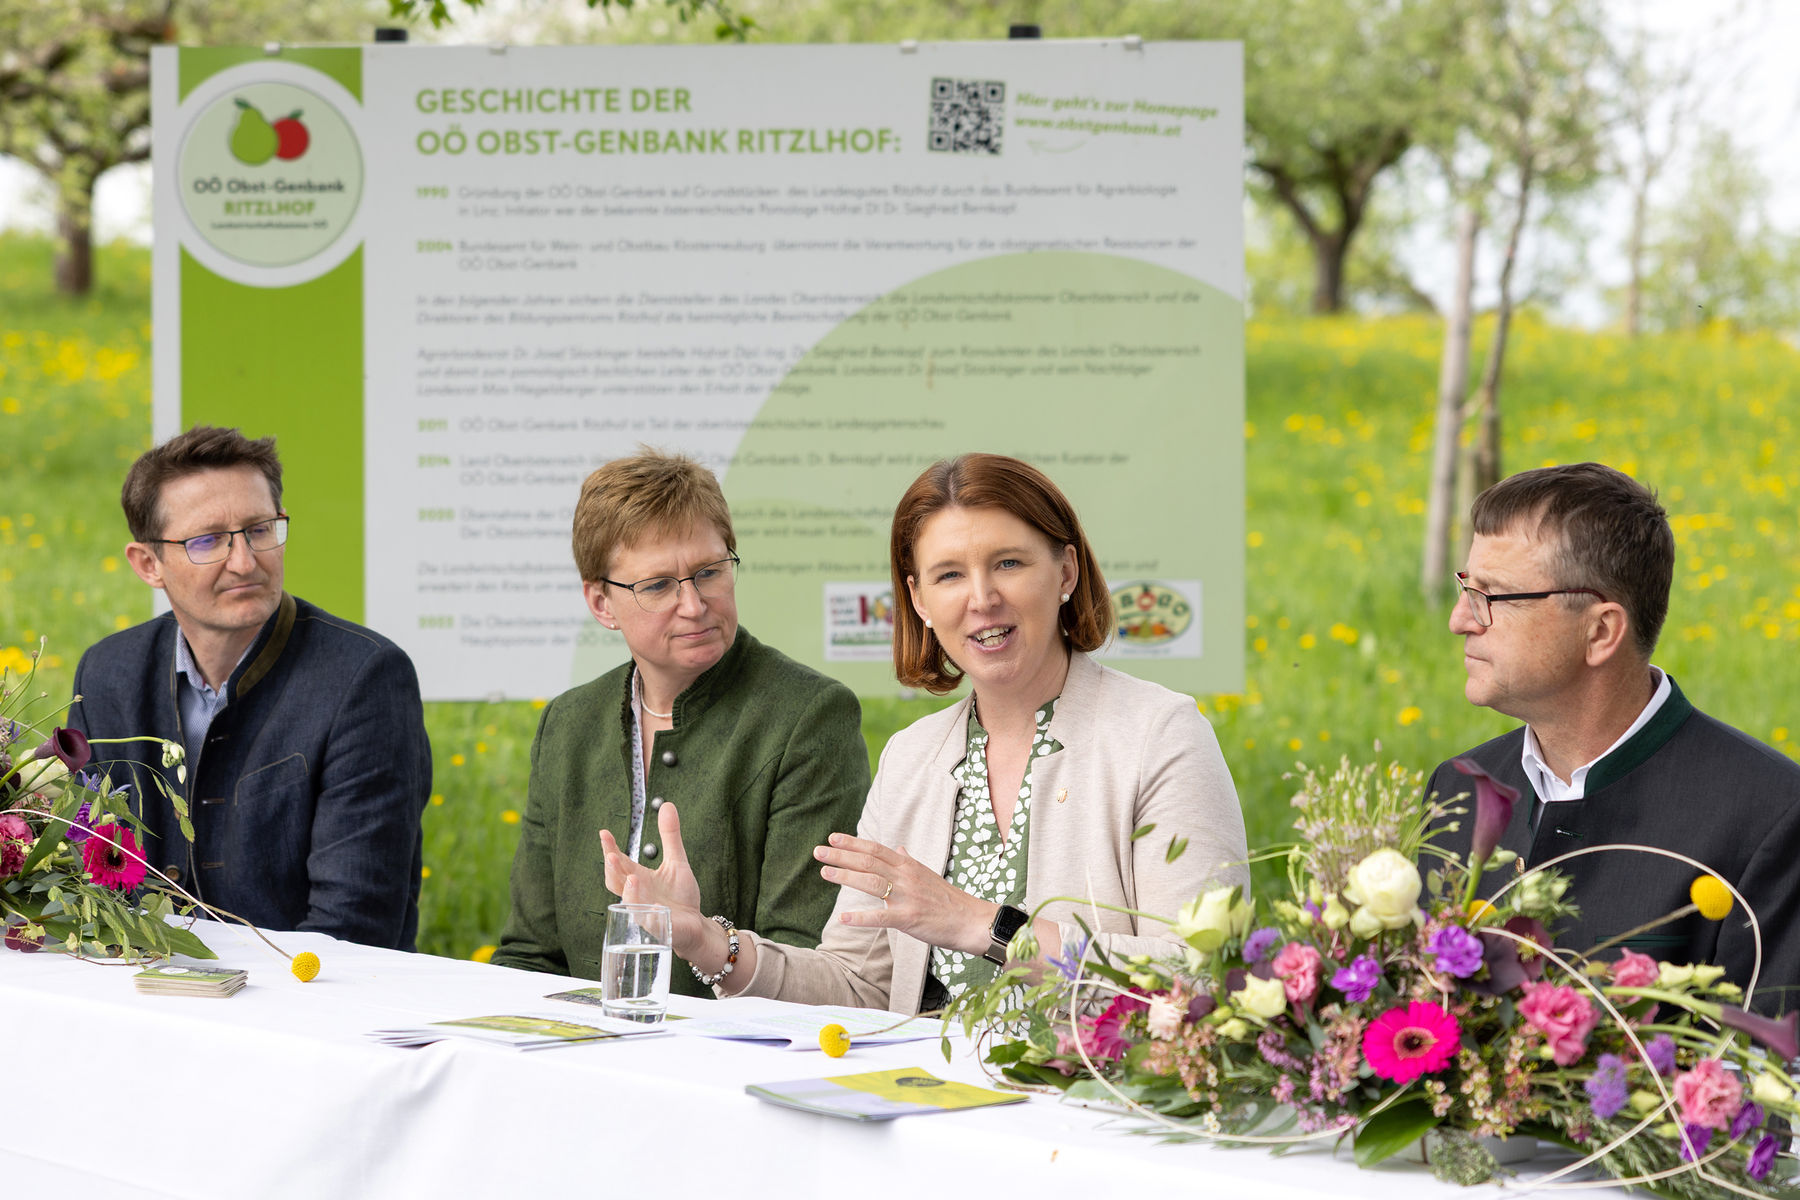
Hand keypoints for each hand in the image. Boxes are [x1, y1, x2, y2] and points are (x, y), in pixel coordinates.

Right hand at [599, 802, 708, 956]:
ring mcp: (644, 911)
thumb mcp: (677, 861)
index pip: (619, 862)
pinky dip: (645, 910)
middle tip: (611, 855)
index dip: (610, 848)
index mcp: (638, 878)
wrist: (695, 924)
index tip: (604, 833)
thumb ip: (670, 836)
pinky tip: (649, 903)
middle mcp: (636, 894)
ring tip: (631, 877)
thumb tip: (668, 804)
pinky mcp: (656, 926)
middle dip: (612, 869)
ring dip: (627, 890)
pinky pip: (646, 919)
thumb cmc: (681, 896)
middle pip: (616, 881)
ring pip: (628, 902)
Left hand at [813, 832, 994, 955]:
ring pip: (871, 882)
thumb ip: (909, 862)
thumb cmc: (947, 900)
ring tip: (824, 872)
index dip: (853, 842)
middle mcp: (906, 877)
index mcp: (909, 865)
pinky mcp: (909, 918)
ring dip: (846, 876)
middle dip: (841, 855)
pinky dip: (861, 917)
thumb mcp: (927, 875)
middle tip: (818, 851)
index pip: (876, 849)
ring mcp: (907, 897)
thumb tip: (899, 848)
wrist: (971, 920)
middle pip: (869, 861)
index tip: (832, 838)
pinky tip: (843, 918)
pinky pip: (881, 916)